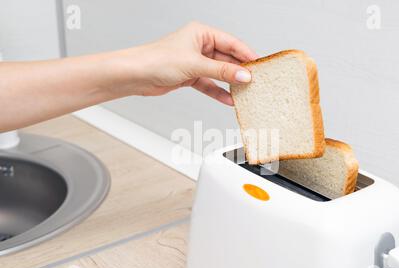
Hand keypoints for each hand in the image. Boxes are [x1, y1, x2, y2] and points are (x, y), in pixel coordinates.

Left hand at [115, 21, 257, 104]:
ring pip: (219, 73)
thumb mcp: (195, 64)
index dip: (246, 55)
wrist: (135, 75)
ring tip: (245, 92)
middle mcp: (199, 46)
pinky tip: (229, 99)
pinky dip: (218, 92)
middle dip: (239, 71)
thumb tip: (243, 75)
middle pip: (226, 59)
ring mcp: (195, 62)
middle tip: (255, 82)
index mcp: (201, 33)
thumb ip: (221, 72)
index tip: (260, 66)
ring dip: (230, 83)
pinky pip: (209, 84)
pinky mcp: (190, 76)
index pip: (231, 43)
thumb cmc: (157, 60)